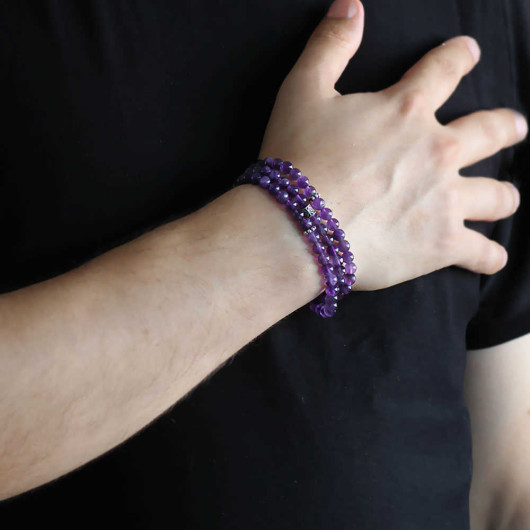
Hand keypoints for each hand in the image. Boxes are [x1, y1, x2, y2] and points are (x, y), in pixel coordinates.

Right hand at [258, 0, 526, 290]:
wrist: (298, 225)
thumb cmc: (297, 159)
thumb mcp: (302, 91)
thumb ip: (330, 45)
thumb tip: (350, 5)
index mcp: (407, 110)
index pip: (445, 70)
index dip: (459, 56)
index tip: (468, 52)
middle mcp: (439, 152)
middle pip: (492, 132)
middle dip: (506, 127)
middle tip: (514, 127)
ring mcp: (445, 201)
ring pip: (496, 195)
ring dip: (502, 195)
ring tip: (503, 196)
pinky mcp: (440, 245)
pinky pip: (480, 254)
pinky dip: (488, 257)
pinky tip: (491, 258)